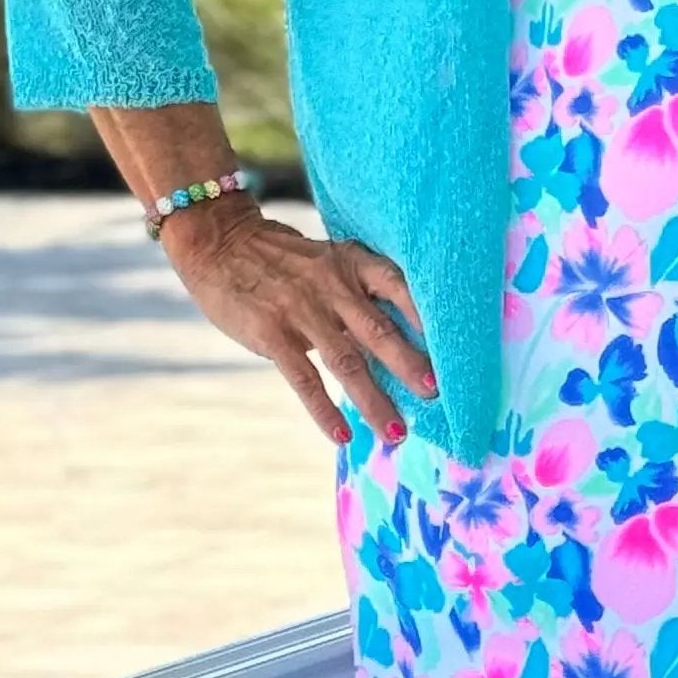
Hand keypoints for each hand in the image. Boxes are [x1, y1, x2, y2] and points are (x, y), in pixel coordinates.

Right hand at [161, 202, 436, 443]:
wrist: (220, 243)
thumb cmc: (282, 259)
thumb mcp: (327, 259)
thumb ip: (358, 291)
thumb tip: (400, 336)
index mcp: (351, 263)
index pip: (399, 286)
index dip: (428, 316)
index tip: (458, 345)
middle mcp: (332, 285)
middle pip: (380, 331)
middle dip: (411, 366)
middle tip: (439, 396)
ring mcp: (302, 310)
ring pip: (347, 362)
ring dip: (374, 401)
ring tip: (397, 433)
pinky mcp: (272, 334)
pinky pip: (304, 379)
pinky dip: (324, 410)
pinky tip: (342, 435)